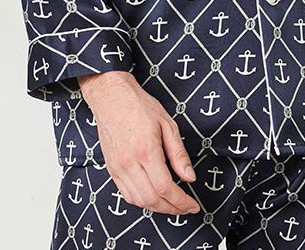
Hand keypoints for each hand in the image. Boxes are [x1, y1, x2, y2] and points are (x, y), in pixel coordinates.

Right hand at [77, 70, 200, 215]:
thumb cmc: (139, 106)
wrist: (112, 97)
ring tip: (172, 203)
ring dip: (157, 207)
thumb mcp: (167, 124)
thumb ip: (179, 153)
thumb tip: (190, 177)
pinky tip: (153, 196)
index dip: (181, 202)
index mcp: (146, 151)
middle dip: (172, 208)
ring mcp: (117, 168)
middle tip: (185, 207)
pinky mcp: (111, 169)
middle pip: (152, 200)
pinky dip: (142, 201)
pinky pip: (127, 195)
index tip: (192, 206)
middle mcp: (129, 163)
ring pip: (138, 201)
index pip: (165, 188)